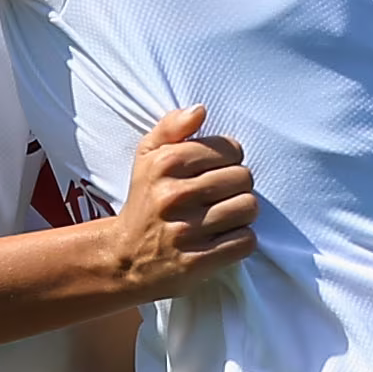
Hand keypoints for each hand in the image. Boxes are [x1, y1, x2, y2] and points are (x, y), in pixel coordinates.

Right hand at [101, 105, 257, 300]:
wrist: (125, 257)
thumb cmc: (145, 201)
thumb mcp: (147, 157)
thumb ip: (172, 126)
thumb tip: (200, 110)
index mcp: (165, 164)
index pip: (230, 149)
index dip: (230, 159)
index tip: (216, 170)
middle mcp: (174, 195)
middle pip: (243, 177)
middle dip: (238, 186)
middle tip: (221, 195)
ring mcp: (185, 230)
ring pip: (248, 208)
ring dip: (242, 213)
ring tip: (224, 216)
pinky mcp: (196, 261)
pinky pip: (245, 241)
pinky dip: (241, 239)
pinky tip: (224, 237)